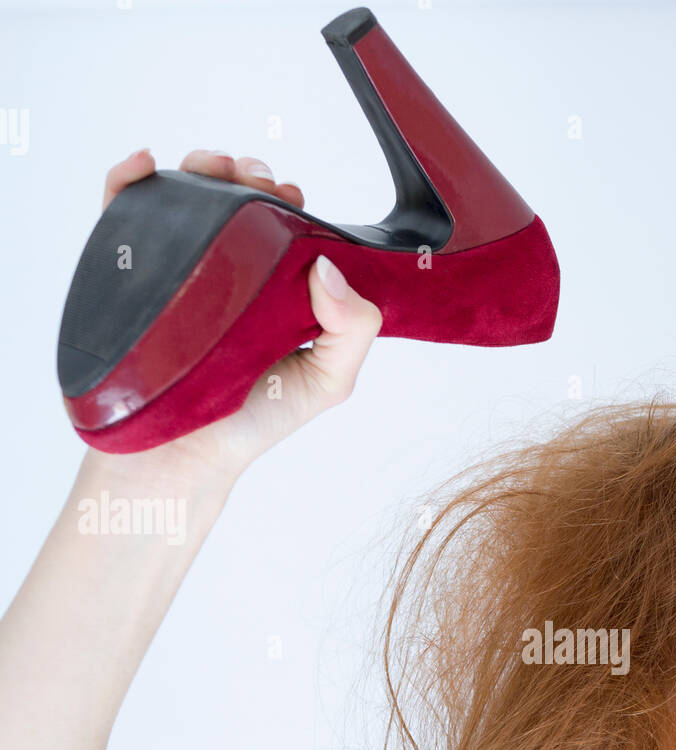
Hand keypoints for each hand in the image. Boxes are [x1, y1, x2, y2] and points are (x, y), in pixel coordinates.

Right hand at [85, 149, 383, 492]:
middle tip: (252, 177)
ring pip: (186, 201)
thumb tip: (329, 267)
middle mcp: (228, 277)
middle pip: (235, 203)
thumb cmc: (256, 421)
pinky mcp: (130, 280)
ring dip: (200, 169)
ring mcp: (179, 275)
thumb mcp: (327, 381)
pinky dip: (129, 181)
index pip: (283, 227)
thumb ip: (352, 330)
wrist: (185, 458)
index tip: (291, 194)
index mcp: (275, 291)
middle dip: (245, 174)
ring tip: (211, 167)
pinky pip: (123, 217)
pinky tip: (146, 166)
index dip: (287, 201)